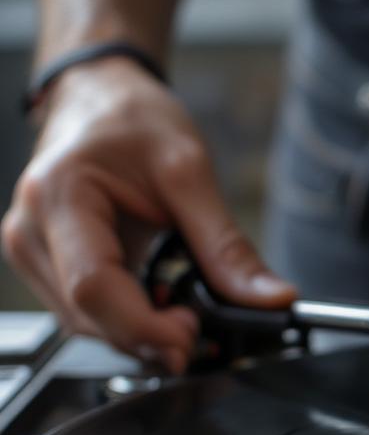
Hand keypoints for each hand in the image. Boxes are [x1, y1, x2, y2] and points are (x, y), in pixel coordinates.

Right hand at [1, 57, 295, 372]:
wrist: (99, 96)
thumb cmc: (132, 118)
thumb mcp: (189, 172)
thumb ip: (228, 247)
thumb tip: (272, 299)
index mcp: (59, 198)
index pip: (94, 288)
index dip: (146, 327)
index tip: (194, 335)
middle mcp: (31, 232)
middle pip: (89, 317)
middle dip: (151, 338)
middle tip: (205, 333)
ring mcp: (33, 252)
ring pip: (86, 326)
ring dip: (141, 335)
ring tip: (189, 318)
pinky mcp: (47, 266)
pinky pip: (87, 314)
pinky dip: (130, 322)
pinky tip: (163, 310)